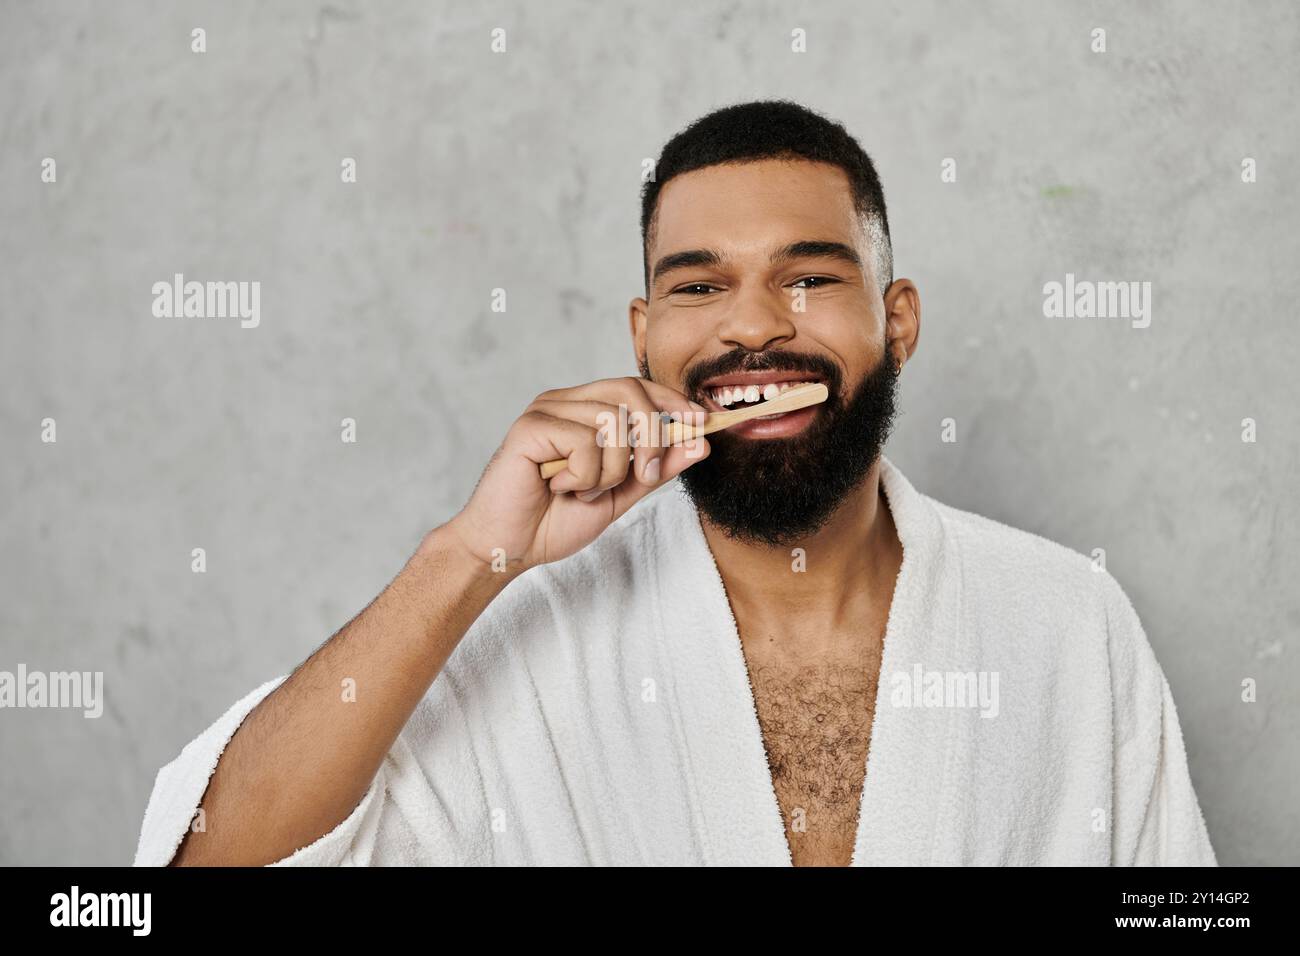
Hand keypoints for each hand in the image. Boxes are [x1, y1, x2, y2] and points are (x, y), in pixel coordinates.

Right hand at [444, 377, 710, 572]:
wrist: (510, 547)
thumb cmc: (554, 520)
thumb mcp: (620, 494)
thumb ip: (656, 469)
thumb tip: (699, 442)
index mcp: (585, 410)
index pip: (637, 386)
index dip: (671, 401)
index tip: (700, 423)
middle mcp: (565, 401)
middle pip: (630, 393)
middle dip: (651, 439)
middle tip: (641, 478)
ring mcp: (546, 410)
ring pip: (611, 423)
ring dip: (610, 471)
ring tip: (583, 491)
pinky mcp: (530, 427)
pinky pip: (584, 441)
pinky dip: (584, 475)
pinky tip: (561, 487)